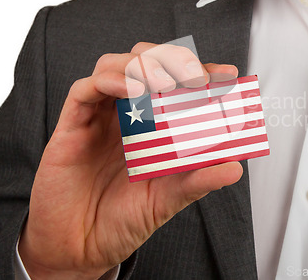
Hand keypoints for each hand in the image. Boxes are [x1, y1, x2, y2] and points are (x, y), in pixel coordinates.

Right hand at [18, 42, 242, 278]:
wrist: (82, 248)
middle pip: (145, 61)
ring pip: (114, 65)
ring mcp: (99, 117)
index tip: (227, 74)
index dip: (201, 72)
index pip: (177, 83)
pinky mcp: (72, 126)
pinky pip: (84, 90)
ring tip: (165, 82)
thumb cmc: (122, 219)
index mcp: (152, 124)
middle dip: (172, 59)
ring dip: (142, 64)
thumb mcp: (168, 199)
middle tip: (196, 77)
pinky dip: (109, 80)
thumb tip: (235, 168)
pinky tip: (130, 90)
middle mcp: (126, 114)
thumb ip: (198, 180)